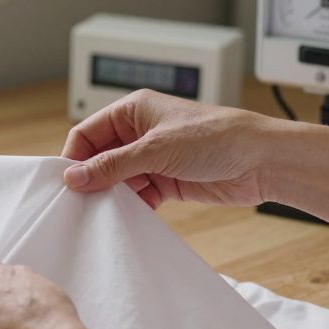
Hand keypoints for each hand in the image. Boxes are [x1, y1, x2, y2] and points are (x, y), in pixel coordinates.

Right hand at [61, 89, 278, 208]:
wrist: (262, 161)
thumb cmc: (217, 137)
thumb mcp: (156, 149)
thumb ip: (112, 165)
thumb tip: (75, 177)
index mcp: (133, 111)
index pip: (87, 133)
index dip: (74, 157)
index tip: (66, 184)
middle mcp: (140, 132)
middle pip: (100, 158)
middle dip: (92, 180)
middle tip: (81, 204)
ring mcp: (154, 158)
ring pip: (118, 179)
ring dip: (112, 196)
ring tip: (105, 214)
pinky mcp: (167, 181)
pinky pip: (138, 196)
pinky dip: (132, 207)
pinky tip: (130, 218)